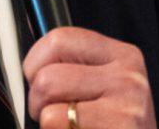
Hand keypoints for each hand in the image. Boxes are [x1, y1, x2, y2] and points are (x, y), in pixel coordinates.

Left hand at [23, 27, 156, 128]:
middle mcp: (127, 76)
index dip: (35, 64)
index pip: (58, 39)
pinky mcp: (119, 126)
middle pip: (47, 76)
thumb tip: (32, 69)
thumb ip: (77, 70)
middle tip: (54, 116)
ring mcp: (125, 105)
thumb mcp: (107, 90)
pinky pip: (55, 123)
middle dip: (37, 102)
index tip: (38, 81)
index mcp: (123, 56)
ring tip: (68, 128)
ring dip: (46, 122)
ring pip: (49, 104)